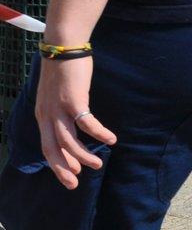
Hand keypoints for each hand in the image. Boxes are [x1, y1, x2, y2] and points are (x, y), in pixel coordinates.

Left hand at [34, 56, 116, 189]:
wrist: (64, 46)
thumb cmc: (65, 68)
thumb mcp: (59, 93)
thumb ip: (62, 109)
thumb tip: (74, 121)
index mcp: (43, 114)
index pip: (46, 146)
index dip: (58, 162)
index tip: (72, 174)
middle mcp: (47, 115)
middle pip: (52, 148)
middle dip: (63, 168)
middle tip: (75, 183)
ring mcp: (59, 108)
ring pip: (68, 140)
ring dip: (83, 155)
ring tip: (98, 164)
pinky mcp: (73, 100)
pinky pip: (86, 123)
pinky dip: (98, 133)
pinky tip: (111, 139)